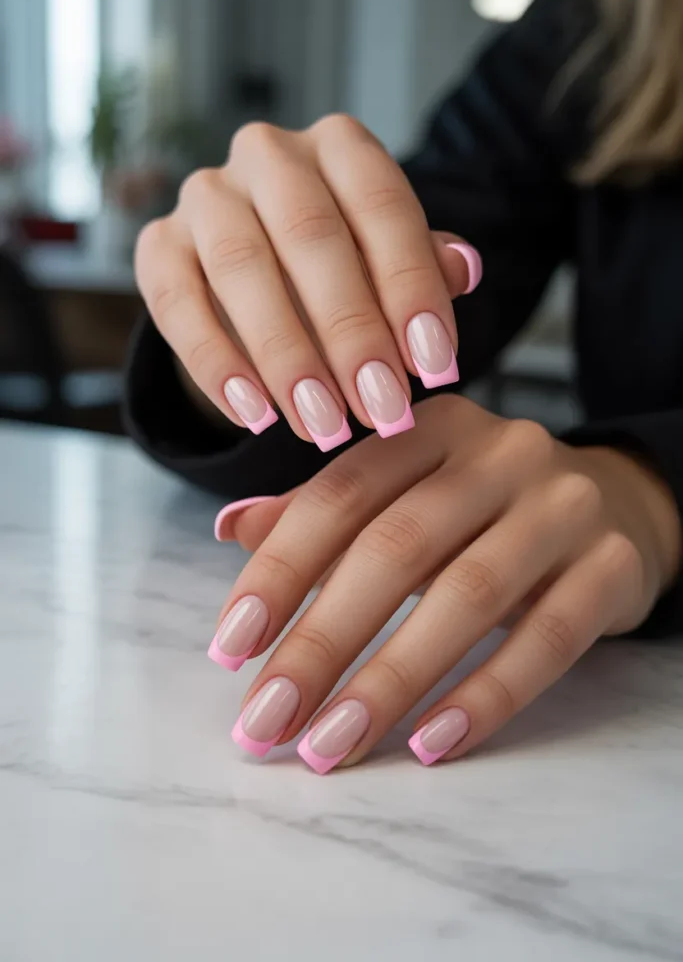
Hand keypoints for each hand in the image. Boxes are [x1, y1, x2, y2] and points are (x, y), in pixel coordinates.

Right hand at [134, 115, 480, 447]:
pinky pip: (177, 303)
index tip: (436, 368)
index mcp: (339, 146)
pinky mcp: (157, 244)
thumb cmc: (343, 265)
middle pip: (311, 236)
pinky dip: (217, 364)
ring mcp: (206, 194)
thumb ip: (424, 264)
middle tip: (382, 410)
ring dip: (286, 356)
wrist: (261, 269)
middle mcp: (268, 154)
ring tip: (323, 425)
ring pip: (241, 267)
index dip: (410, 289)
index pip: (381, 206)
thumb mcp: (391, 260)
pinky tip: (256, 415)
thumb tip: (463, 269)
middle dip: (351, 333)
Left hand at [208, 397, 680, 770]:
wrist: (618, 503)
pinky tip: (431, 742)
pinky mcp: (612, 565)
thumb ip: (324, 510)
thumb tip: (232, 528)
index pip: (340, 495)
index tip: (230, 649)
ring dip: (390, 681)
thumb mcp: (407, 493)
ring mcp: (562, 507)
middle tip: (267, 719)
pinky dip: (486, 695)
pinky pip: (548, 638)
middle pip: (395, 548)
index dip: (279, 571)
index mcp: (432, 429)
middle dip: (321, 643)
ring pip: (468, 597)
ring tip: (332, 744)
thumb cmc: (485, 509)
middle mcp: (500, 454)